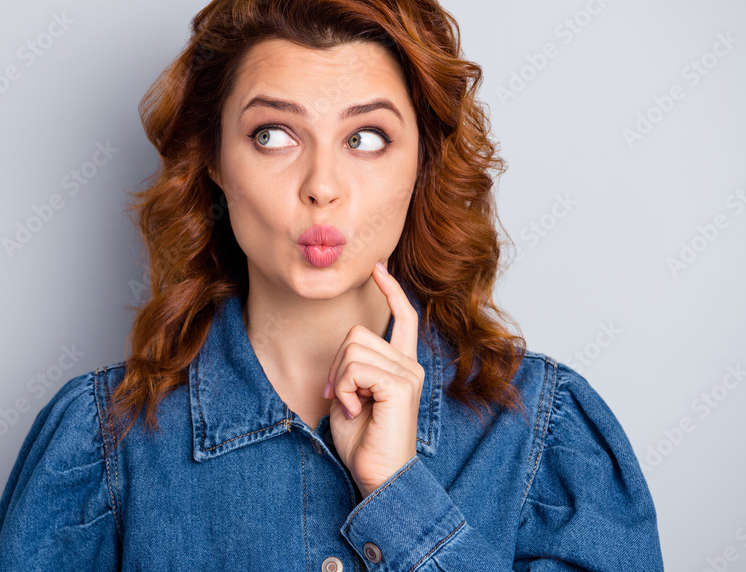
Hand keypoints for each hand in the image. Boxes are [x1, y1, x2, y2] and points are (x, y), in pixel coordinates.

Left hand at [322, 261, 423, 497]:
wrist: (378, 478)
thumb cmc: (363, 443)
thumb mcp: (350, 397)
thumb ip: (351, 369)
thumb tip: (344, 352)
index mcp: (401, 365)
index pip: (403, 316)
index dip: (390, 289)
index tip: (376, 267)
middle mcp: (410, 365)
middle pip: (356, 333)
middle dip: (336, 364)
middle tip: (339, 397)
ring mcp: (408, 374)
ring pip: (352, 348)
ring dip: (338, 379)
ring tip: (350, 406)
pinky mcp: (400, 385)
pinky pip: (355, 368)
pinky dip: (343, 389)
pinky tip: (353, 410)